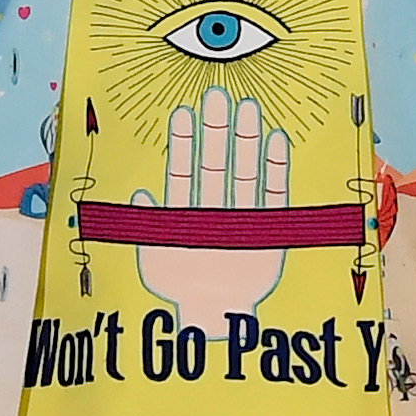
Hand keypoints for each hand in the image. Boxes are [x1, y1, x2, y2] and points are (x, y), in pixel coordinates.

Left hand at [135, 83, 291, 318]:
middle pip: (214, 165)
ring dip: (246, 142)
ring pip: (243, 174)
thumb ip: (146, 228)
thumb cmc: (180, 291)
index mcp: (183, 217)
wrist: (213, 319)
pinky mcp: (268, 233)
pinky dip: (275, 171)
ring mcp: (241, 220)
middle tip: (216, 95)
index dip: (182, 144)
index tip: (183, 112)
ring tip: (248, 109)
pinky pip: (273, 197)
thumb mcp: (152, 263)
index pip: (183, 172)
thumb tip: (139, 193)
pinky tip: (276, 141)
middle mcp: (213, 212)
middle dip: (215, 132)